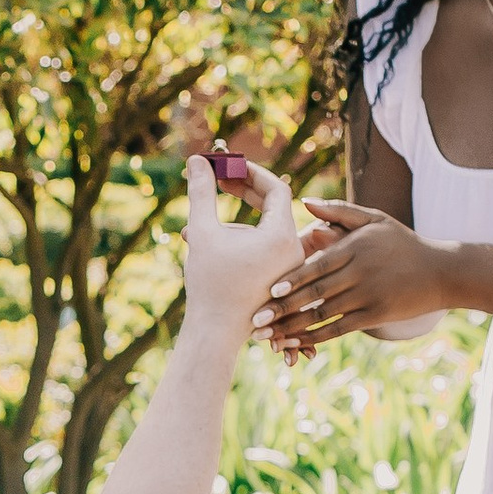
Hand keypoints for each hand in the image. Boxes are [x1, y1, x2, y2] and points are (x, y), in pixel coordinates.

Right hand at [181, 152, 301, 342]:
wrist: (214, 334)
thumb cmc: (209, 284)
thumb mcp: (202, 232)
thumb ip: (201, 192)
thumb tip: (197, 159)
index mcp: (282, 236)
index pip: (277, 188)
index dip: (252, 173)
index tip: (228, 166)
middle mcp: (294, 251)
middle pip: (275, 207)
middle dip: (246, 191)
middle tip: (219, 180)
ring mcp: (291, 268)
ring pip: (268, 230)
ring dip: (239, 219)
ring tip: (202, 228)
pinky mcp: (283, 282)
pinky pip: (268, 250)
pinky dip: (245, 241)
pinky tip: (215, 245)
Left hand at [253, 201, 446, 353]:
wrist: (442, 272)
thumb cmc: (402, 242)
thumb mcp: (375, 219)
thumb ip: (339, 211)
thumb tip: (304, 203)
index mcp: (355, 247)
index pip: (318, 265)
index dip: (294, 279)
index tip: (270, 289)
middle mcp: (360, 273)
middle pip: (315, 293)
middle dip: (283, 308)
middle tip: (256, 320)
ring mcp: (368, 296)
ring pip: (323, 314)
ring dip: (293, 327)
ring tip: (268, 337)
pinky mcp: (375, 315)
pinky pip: (339, 329)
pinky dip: (315, 337)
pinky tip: (295, 343)